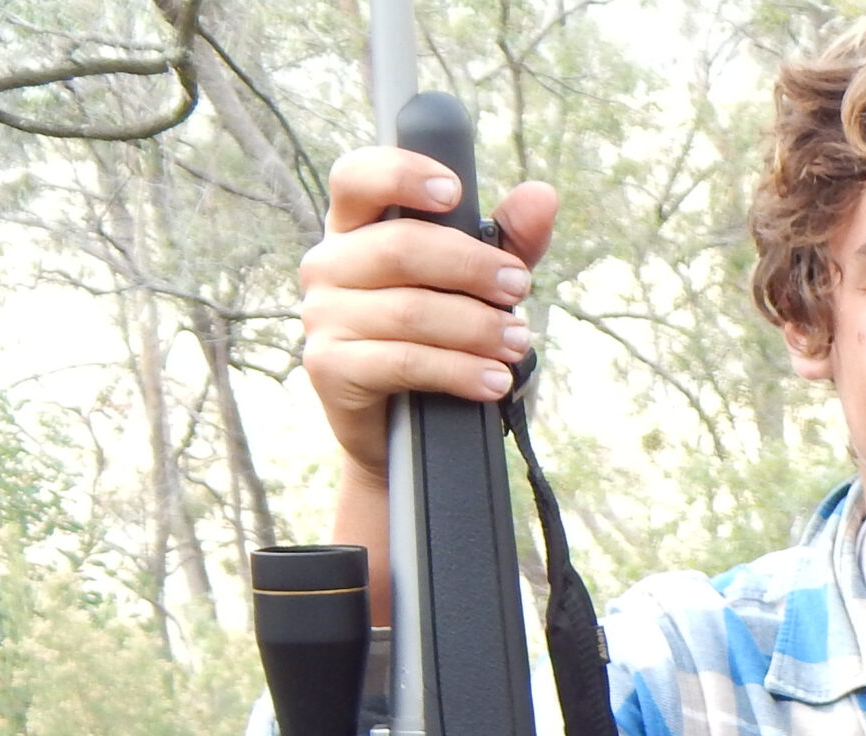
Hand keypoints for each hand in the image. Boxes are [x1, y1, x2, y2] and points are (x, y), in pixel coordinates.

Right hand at [301, 146, 559, 477]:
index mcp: (355, 229)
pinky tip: (493, 380)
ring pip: (409, 311)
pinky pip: (402, 361)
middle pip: (399, 249)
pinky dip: (458, 371)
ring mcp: (321, 316)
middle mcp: (328, 264)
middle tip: (518, 287)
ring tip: (518, 343)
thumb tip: (544, 196)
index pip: (357, 178)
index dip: (400, 174)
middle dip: (471, 267)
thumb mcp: (479, 284)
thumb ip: (509, 240)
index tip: (453, 192)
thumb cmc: (439, 339)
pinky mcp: (329, 367)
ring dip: (476, 327)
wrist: (404, 431)